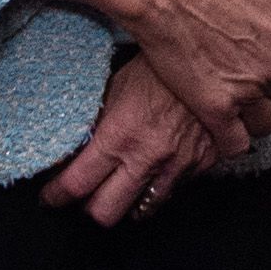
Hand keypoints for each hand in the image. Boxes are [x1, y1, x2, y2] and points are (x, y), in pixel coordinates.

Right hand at [42, 0, 270, 156]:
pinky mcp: (218, 111)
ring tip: (234, 108)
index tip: (265, 67)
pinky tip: (221, 129)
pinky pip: (236, 144)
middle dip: (267, 91)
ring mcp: (248, 92)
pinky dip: (231, 141)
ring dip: (252, 118)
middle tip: (242, 82)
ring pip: (265, 124)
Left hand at [42, 52, 220, 224]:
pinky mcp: (201, 165)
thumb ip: (100, 117)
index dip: (57, 196)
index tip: (51, 197)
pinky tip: (154, 171)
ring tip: (119, 187)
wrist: (218, 56)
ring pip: (141, 211)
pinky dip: (159, 186)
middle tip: (85, 196)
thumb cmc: (165, 62)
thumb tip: (78, 141)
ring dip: (126, 202)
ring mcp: (176, 165)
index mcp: (119, 134)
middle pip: (105, 213)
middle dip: (89, 209)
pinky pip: (172, 190)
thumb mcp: (120, 81)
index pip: (76, 184)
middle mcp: (146, 157)